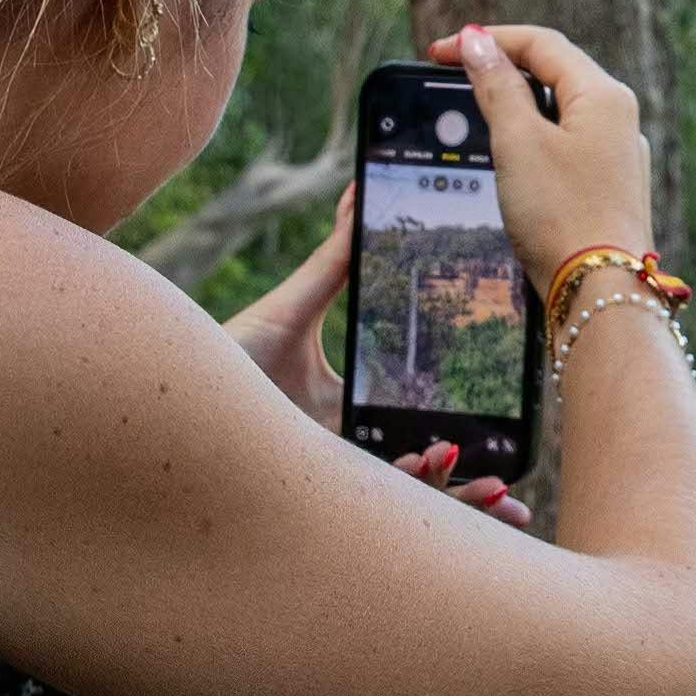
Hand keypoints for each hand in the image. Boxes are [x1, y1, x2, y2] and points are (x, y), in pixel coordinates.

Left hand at [226, 186, 532, 527]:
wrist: (176, 383)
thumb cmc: (230, 347)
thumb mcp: (297, 304)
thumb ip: (337, 259)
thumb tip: (357, 194)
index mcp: (346, 416)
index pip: (413, 433)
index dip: (459, 448)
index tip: (504, 452)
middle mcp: (341, 453)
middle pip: (419, 475)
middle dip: (473, 494)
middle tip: (519, 499)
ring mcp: (329, 478)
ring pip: (407, 497)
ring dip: (457, 496)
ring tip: (499, 495)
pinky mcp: (314, 493)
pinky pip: (377, 502)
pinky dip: (416, 489)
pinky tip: (441, 471)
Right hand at [424, 20, 651, 288]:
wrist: (600, 295)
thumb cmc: (562, 217)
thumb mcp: (517, 142)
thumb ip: (496, 86)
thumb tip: (477, 42)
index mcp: (604, 95)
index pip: (540, 44)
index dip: (486, 40)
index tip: (440, 51)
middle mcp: (619, 119)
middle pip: (553, 72)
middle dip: (501, 69)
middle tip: (452, 76)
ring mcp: (617, 156)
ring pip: (559, 111)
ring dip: (514, 105)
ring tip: (474, 116)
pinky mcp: (608, 189)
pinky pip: (566, 146)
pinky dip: (531, 140)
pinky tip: (508, 160)